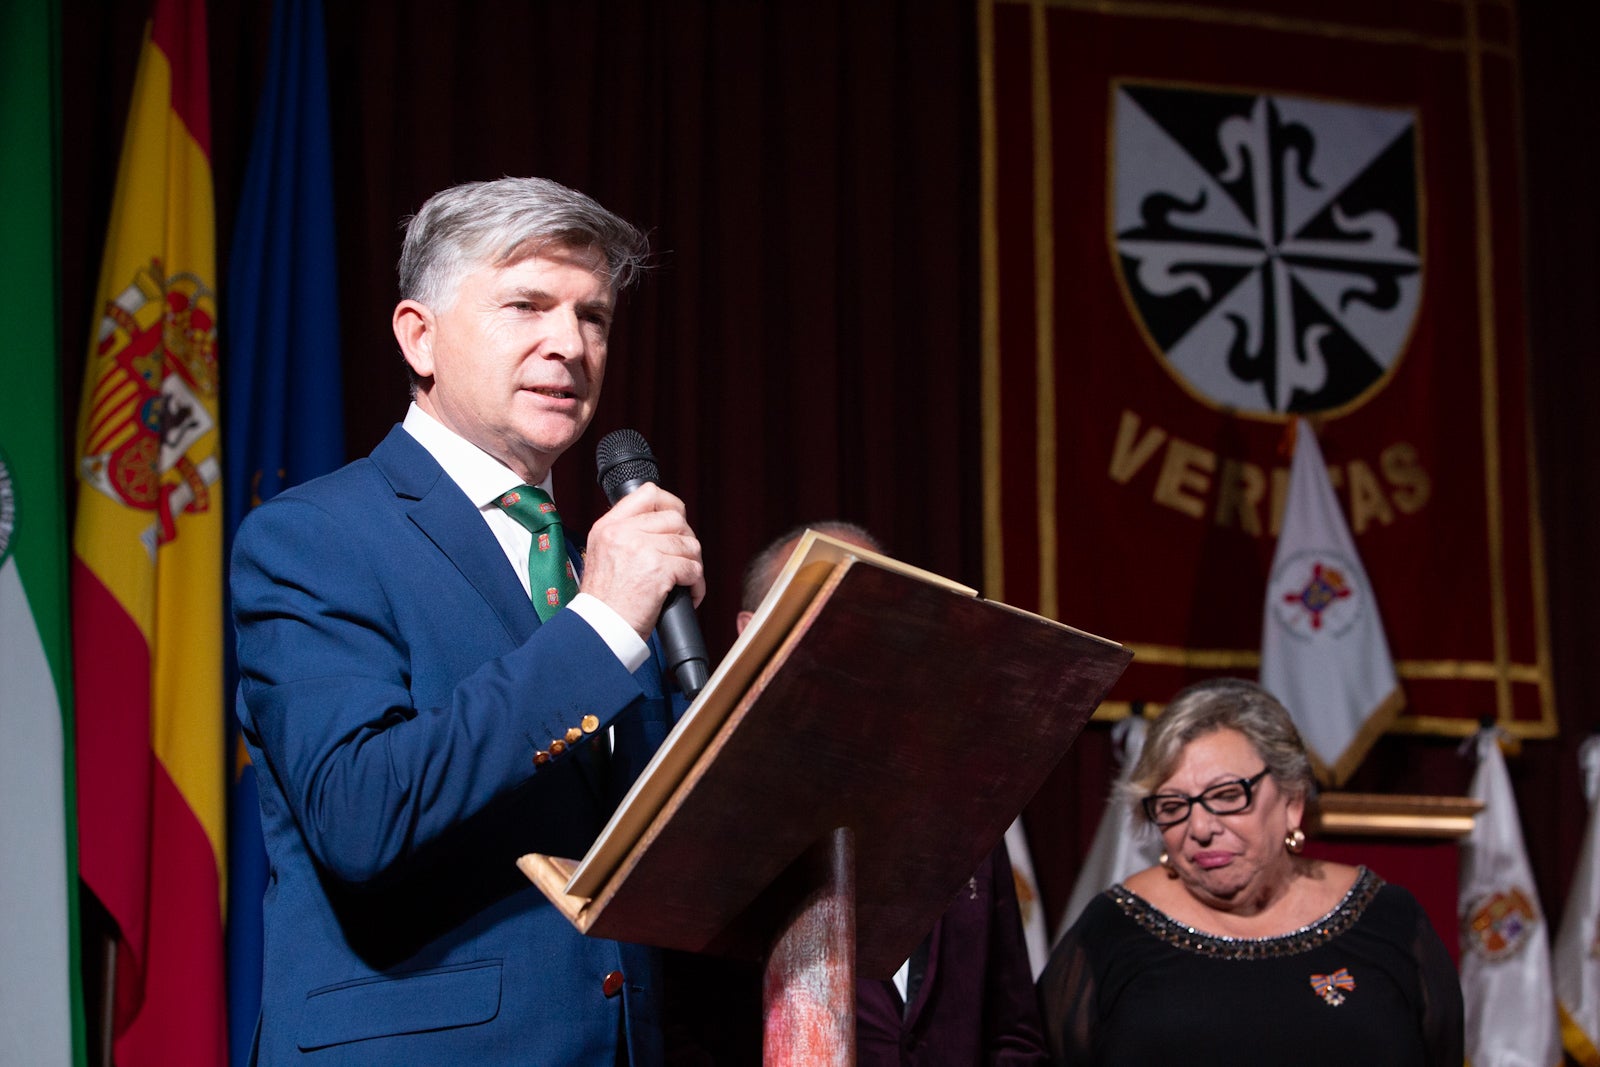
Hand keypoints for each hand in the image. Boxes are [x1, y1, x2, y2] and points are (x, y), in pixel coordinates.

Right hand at [579, 483, 704, 637]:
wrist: (600, 629)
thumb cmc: (605, 601)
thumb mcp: (603, 555)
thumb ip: (625, 535)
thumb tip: (663, 527)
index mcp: (609, 526)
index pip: (648, 493)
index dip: (670, 505)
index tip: (676, 523)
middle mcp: (623, 532)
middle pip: (676, 519)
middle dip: (686, 541)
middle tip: (683, 560)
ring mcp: (641, 549)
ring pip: (689, 544)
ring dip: (693, 565)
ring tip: (685, 581)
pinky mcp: (658, 569)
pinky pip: (693, 568)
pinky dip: (697, 584)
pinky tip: (689, 594)